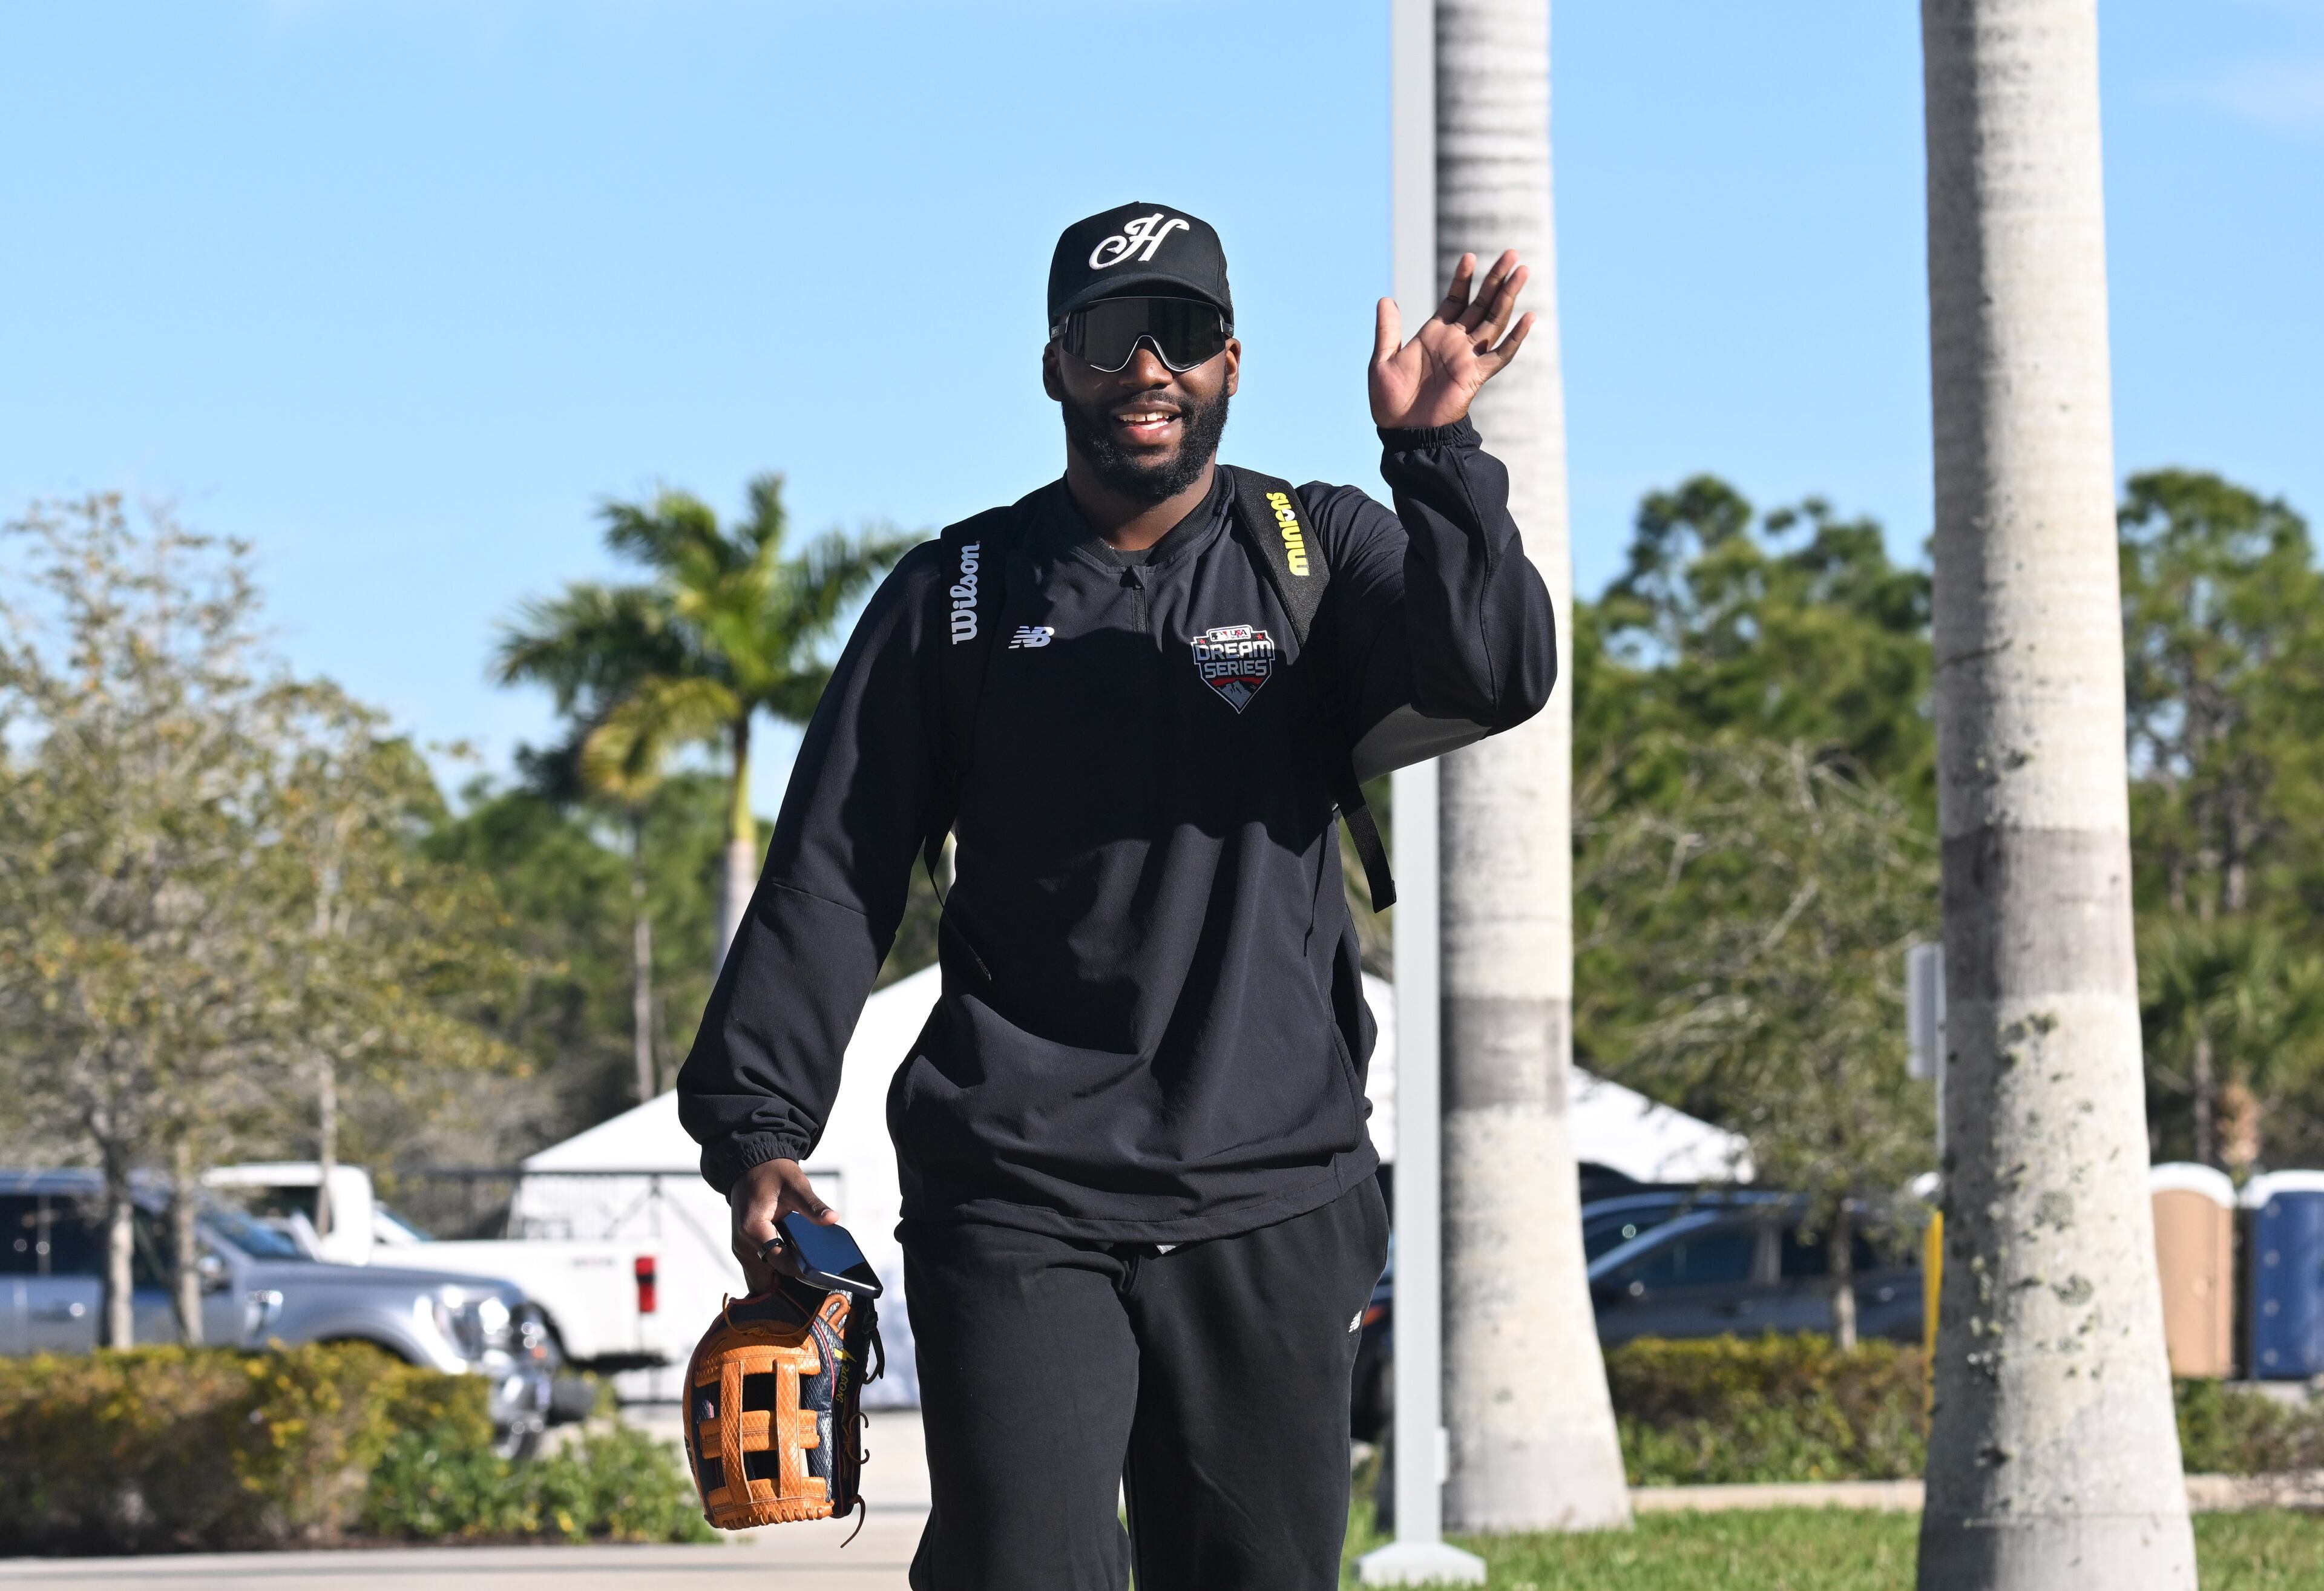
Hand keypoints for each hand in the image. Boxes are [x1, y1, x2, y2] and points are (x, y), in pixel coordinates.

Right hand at [730, 1158, 835, 1293]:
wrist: (750, 1167)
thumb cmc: (773, 1174)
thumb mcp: (796, 1185)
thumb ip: (812, 1205)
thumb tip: (832, 1218)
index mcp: (752, 1229)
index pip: (780, 1261)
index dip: (801, 1270)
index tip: (822, 1273)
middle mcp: (742, 1245)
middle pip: (767, 1280)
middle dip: (789, 1284)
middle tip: (815, 1281)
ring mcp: (741, 1250)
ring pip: (760, 1281)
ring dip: (780, 1282)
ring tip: (806, 1278)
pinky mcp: (744, 1250)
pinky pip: (758, 1272)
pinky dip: (773, 1276)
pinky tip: (794, 1271)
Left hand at [1369, 250, 1534, 429]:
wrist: (1403, 433)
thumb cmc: (1390, 402)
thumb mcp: (1382, 360)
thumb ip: (1388, 330)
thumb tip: (1385, 299)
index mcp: (1434, 335)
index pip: (1455, 299)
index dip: (1463, 279)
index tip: (1470, 257)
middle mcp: (1455, 342)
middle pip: (1481, 304)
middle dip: (1496, 279)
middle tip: (1513, 254)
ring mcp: (1467, 358)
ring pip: (1494, 321)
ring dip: (1508, 296)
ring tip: (1522, 272)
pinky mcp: (1475, 377)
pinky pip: (1500, 355)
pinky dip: (1515, 338)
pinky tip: (1528, 317)